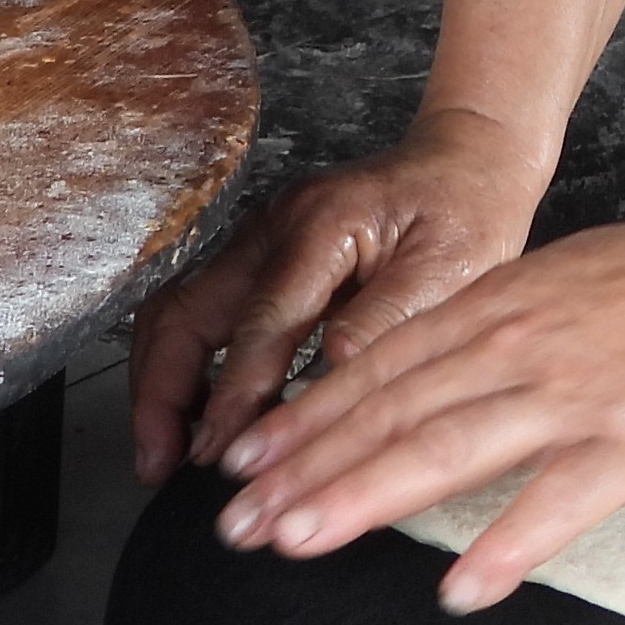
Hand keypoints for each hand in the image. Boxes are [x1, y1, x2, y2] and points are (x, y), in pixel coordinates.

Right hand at [127, 114, 545, 488]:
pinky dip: (187, 367)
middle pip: (185, 310)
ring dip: (161, 382)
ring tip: (161, 453)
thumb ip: (385, 319)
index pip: (261, 321)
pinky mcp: (259, 256)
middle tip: (157, 462)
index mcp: (322, 224)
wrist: (467, 161)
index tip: (217, 454)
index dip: (233, 394)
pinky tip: (196, 418)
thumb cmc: (465, 212)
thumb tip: (329, 374)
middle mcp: (273, 226)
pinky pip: (202, 313)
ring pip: (179, 311)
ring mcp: (257, 238)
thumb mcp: (449, 267)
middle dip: (161, 391)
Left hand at [210, 197, 624, 609]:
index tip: (243, 465)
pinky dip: (506, 547)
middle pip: (392, 413)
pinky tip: (461, 590)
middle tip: (239, 523)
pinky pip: (558, 503)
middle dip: (307, 470)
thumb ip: (478, 328)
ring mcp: (573, 398)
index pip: (378, 370)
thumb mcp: (548, 282)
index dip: (305, 421)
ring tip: (300, 540)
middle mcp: (518, 349)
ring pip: (450, 449)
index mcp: (496, 309)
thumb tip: (403, 379)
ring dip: (367, 495)